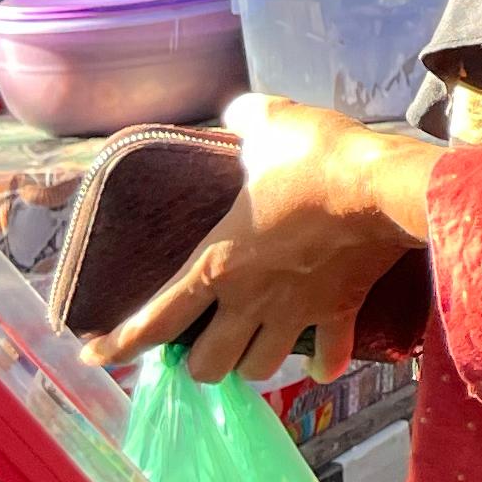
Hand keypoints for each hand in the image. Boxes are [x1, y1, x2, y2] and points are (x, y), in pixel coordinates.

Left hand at [84, 97, 432, 384]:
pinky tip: (319, 362)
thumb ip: (244, 120)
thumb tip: (238, 112)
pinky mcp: (341, 312)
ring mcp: (297, 313)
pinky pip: (327, 358)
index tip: (95, 357)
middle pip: (208, 366)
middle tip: (204, 341)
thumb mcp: (270, 125)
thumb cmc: (319, 159)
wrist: (386, 187)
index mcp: (217, 262)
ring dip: (252, 364)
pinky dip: (320, 364)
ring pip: (260, 369)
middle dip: (200, 362)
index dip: (119, 345)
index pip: (155, 318)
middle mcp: (249, 300)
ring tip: (254, 347)